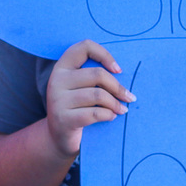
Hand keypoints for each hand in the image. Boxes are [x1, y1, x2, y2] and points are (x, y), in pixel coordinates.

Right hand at [45, 39, 133, 157]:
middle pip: (97, 74)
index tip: (118, 70)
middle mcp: (56, 80)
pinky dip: (109, 115)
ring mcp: (58, 100)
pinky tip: (111, 117)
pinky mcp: (64, 119)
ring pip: (98, 95)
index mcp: (62, 67)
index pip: (84, 47)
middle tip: (129, 97)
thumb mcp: (79, 88)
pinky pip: (95, 113)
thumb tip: (122, 72)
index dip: (104, 54)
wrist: (58, 138)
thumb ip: (92, 76)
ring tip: (122, 109)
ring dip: (116, 104)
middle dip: (118, 87)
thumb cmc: (76, 108)